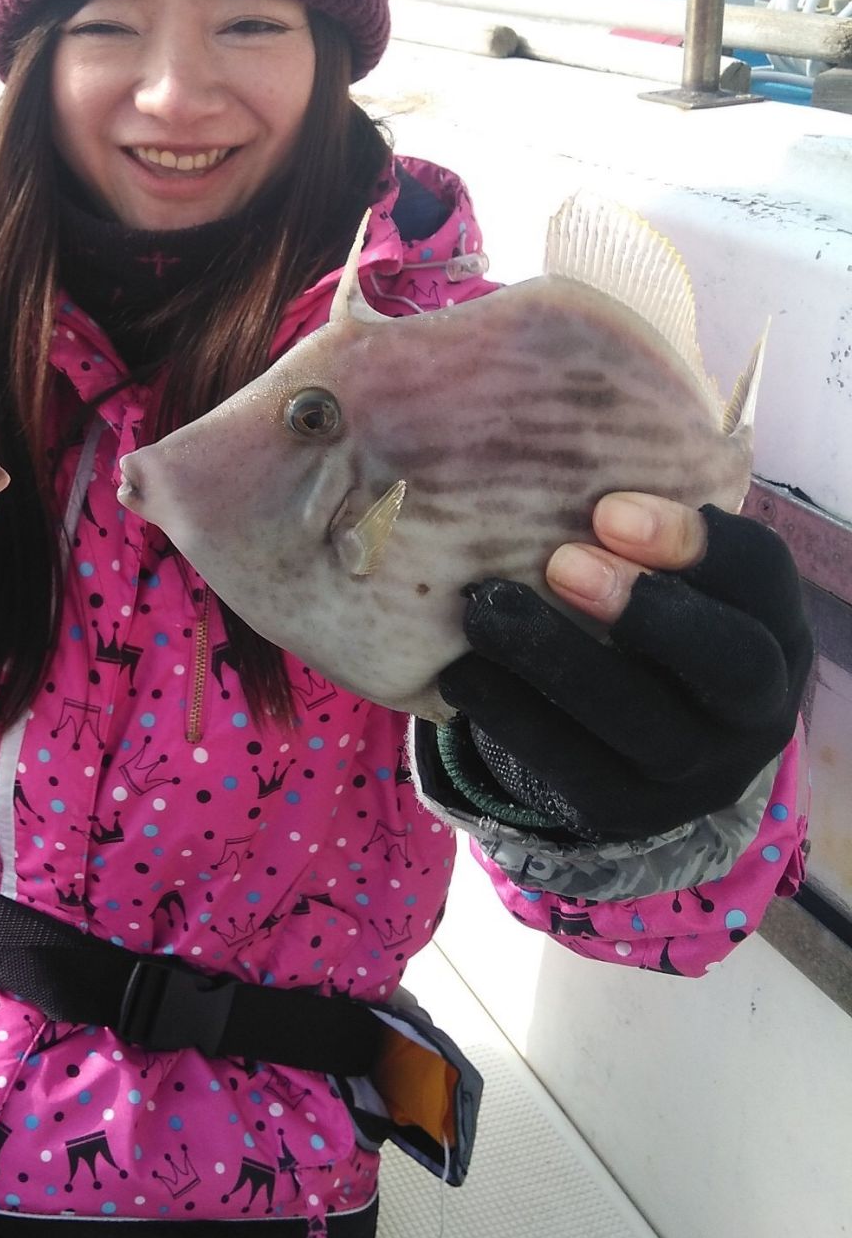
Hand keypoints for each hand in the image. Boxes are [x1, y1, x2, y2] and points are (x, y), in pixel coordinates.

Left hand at [435, 492, 812, 837]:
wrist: (629, 742)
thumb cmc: (636, 617)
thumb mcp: (658, 573)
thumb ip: (626, 525)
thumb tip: (543, 425)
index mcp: (774, 625)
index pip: (761, 576)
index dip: (695, 540)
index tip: (609, 506)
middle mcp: (756, 707)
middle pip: (729, 664)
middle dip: (648, 610)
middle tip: (562, 562)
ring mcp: (698, 771)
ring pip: (646, 726)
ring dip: (560, 662)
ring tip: (485, 610)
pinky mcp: (630, 812)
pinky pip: (577, 773)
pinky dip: (515, 717)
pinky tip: (464, 671)